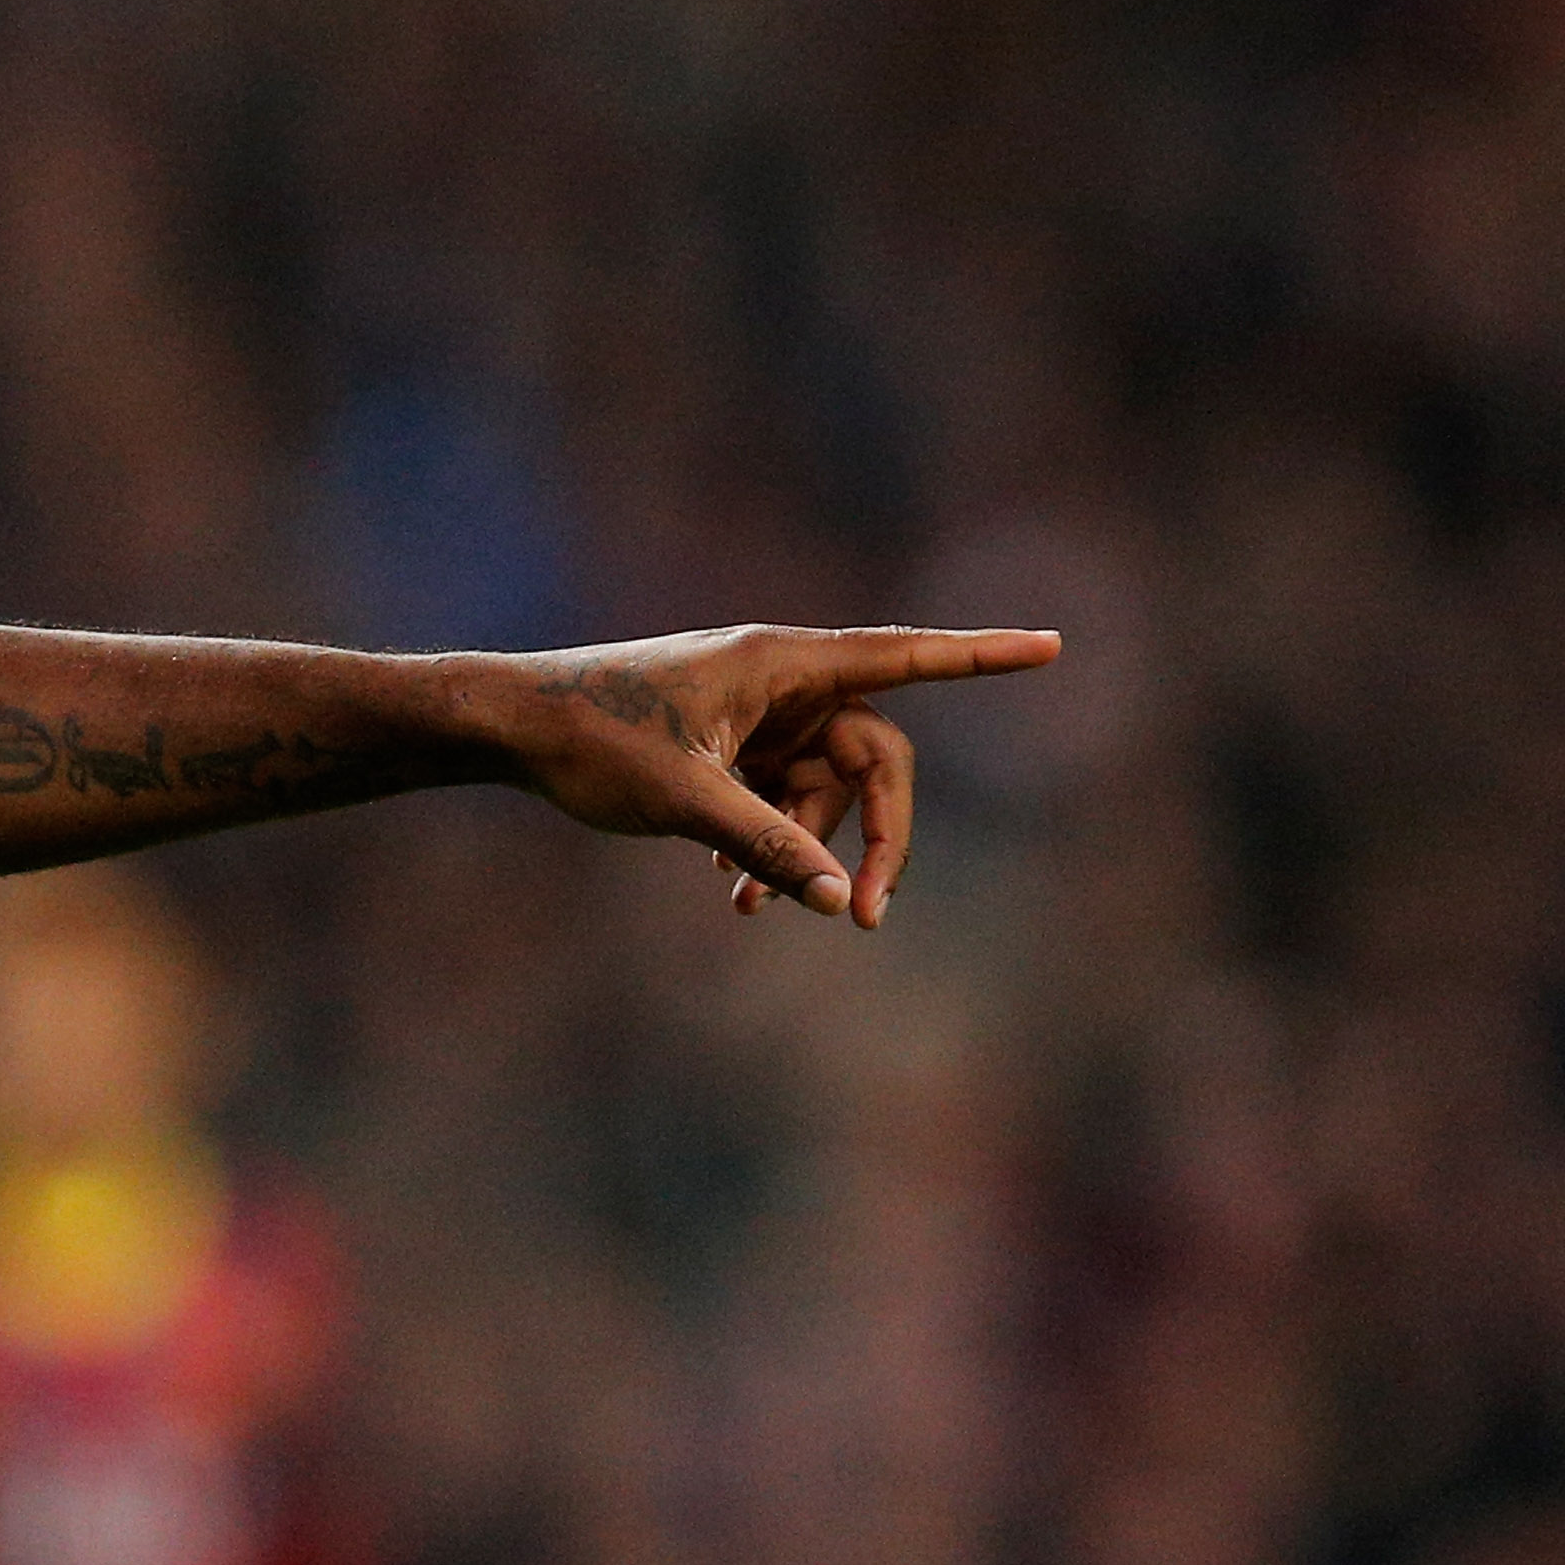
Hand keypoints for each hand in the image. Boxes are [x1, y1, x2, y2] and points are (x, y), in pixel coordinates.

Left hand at [489, 624, 1058, 928]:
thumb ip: (766, 845)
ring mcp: (758, 715)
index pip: (906, 657)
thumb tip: (834, 895)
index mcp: (784, 663)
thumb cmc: (594, 740)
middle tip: (863, 916)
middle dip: (876, 836)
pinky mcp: (730, 745)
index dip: (981, 656)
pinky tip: (732, 891)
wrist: (513, 729)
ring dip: (803, 850)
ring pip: (823, 789)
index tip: (1050, 648)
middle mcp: (782, 681)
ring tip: (747, 908)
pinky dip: (770, 843)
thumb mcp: (686, 800)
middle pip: (873, 758)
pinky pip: (781, 798)